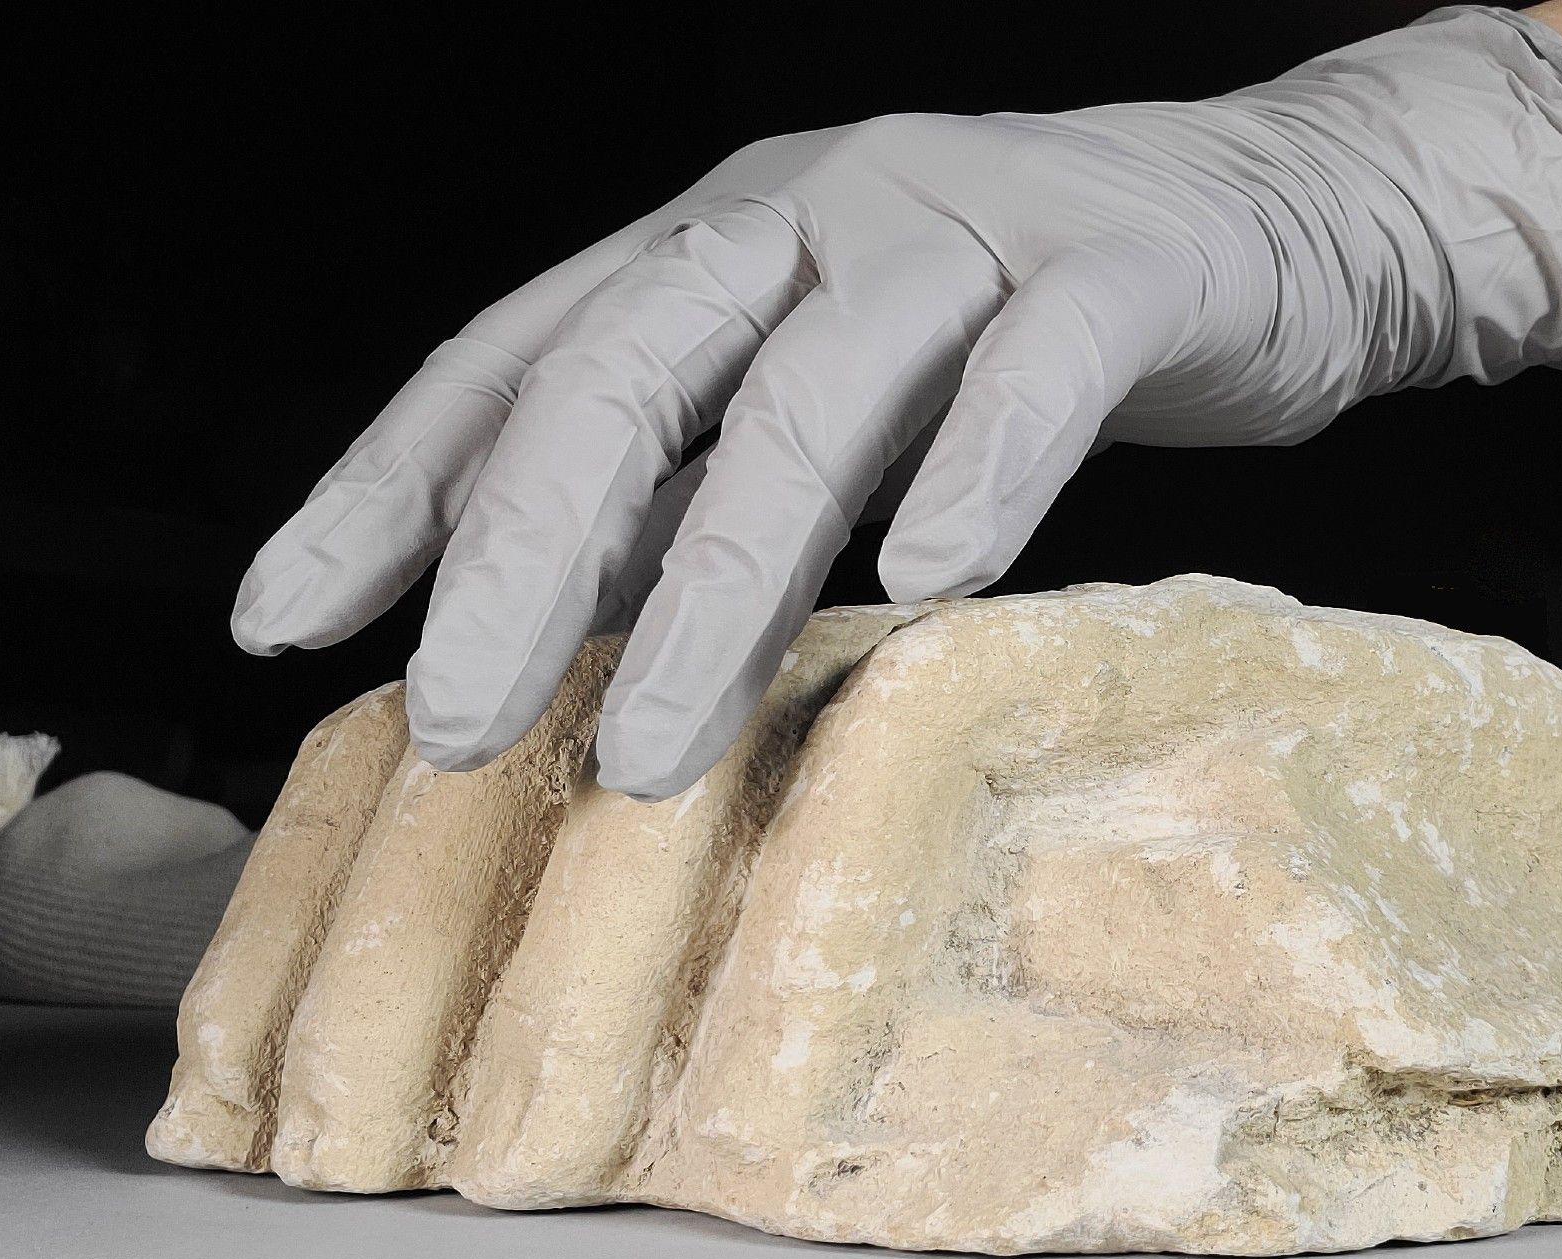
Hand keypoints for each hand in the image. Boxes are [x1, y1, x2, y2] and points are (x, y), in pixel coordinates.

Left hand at [231, 7, 1561, 799]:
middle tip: (448, 724)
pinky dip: (973, 466)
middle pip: (627, 366)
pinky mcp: (1117, 265)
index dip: (390, 484)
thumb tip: (557, 625)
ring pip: (812, 389)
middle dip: (518, 555)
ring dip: (716, 577)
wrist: (1275, 217)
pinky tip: (925, 573)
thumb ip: (706, 479)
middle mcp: (812, 212)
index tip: (286, 619)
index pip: (519, 355)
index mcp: (723, 243)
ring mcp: (963, 225)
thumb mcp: (834, 393)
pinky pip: (1033, 366)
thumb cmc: (1027, 327)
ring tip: (647, 743)